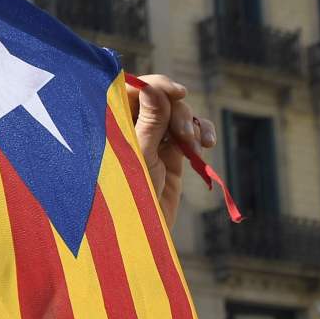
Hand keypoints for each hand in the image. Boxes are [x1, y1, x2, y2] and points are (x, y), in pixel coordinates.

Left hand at [127, 75, 213, 221]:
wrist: (142, 232)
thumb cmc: (128, 195)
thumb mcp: (139, 156)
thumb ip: (149, 121)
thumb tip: (152, 87)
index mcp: (112, 124)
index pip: (132, 89)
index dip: (156, 85)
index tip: (178, 93)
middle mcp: (131, 127)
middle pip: (160, 98)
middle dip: (177, 111)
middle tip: (183, 135)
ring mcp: (153, 139)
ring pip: (178, 113)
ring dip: (191, 123)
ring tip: (195, 146)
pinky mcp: (172, 151)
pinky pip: (190, 131)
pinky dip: (202, 132)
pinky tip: (207, 145)